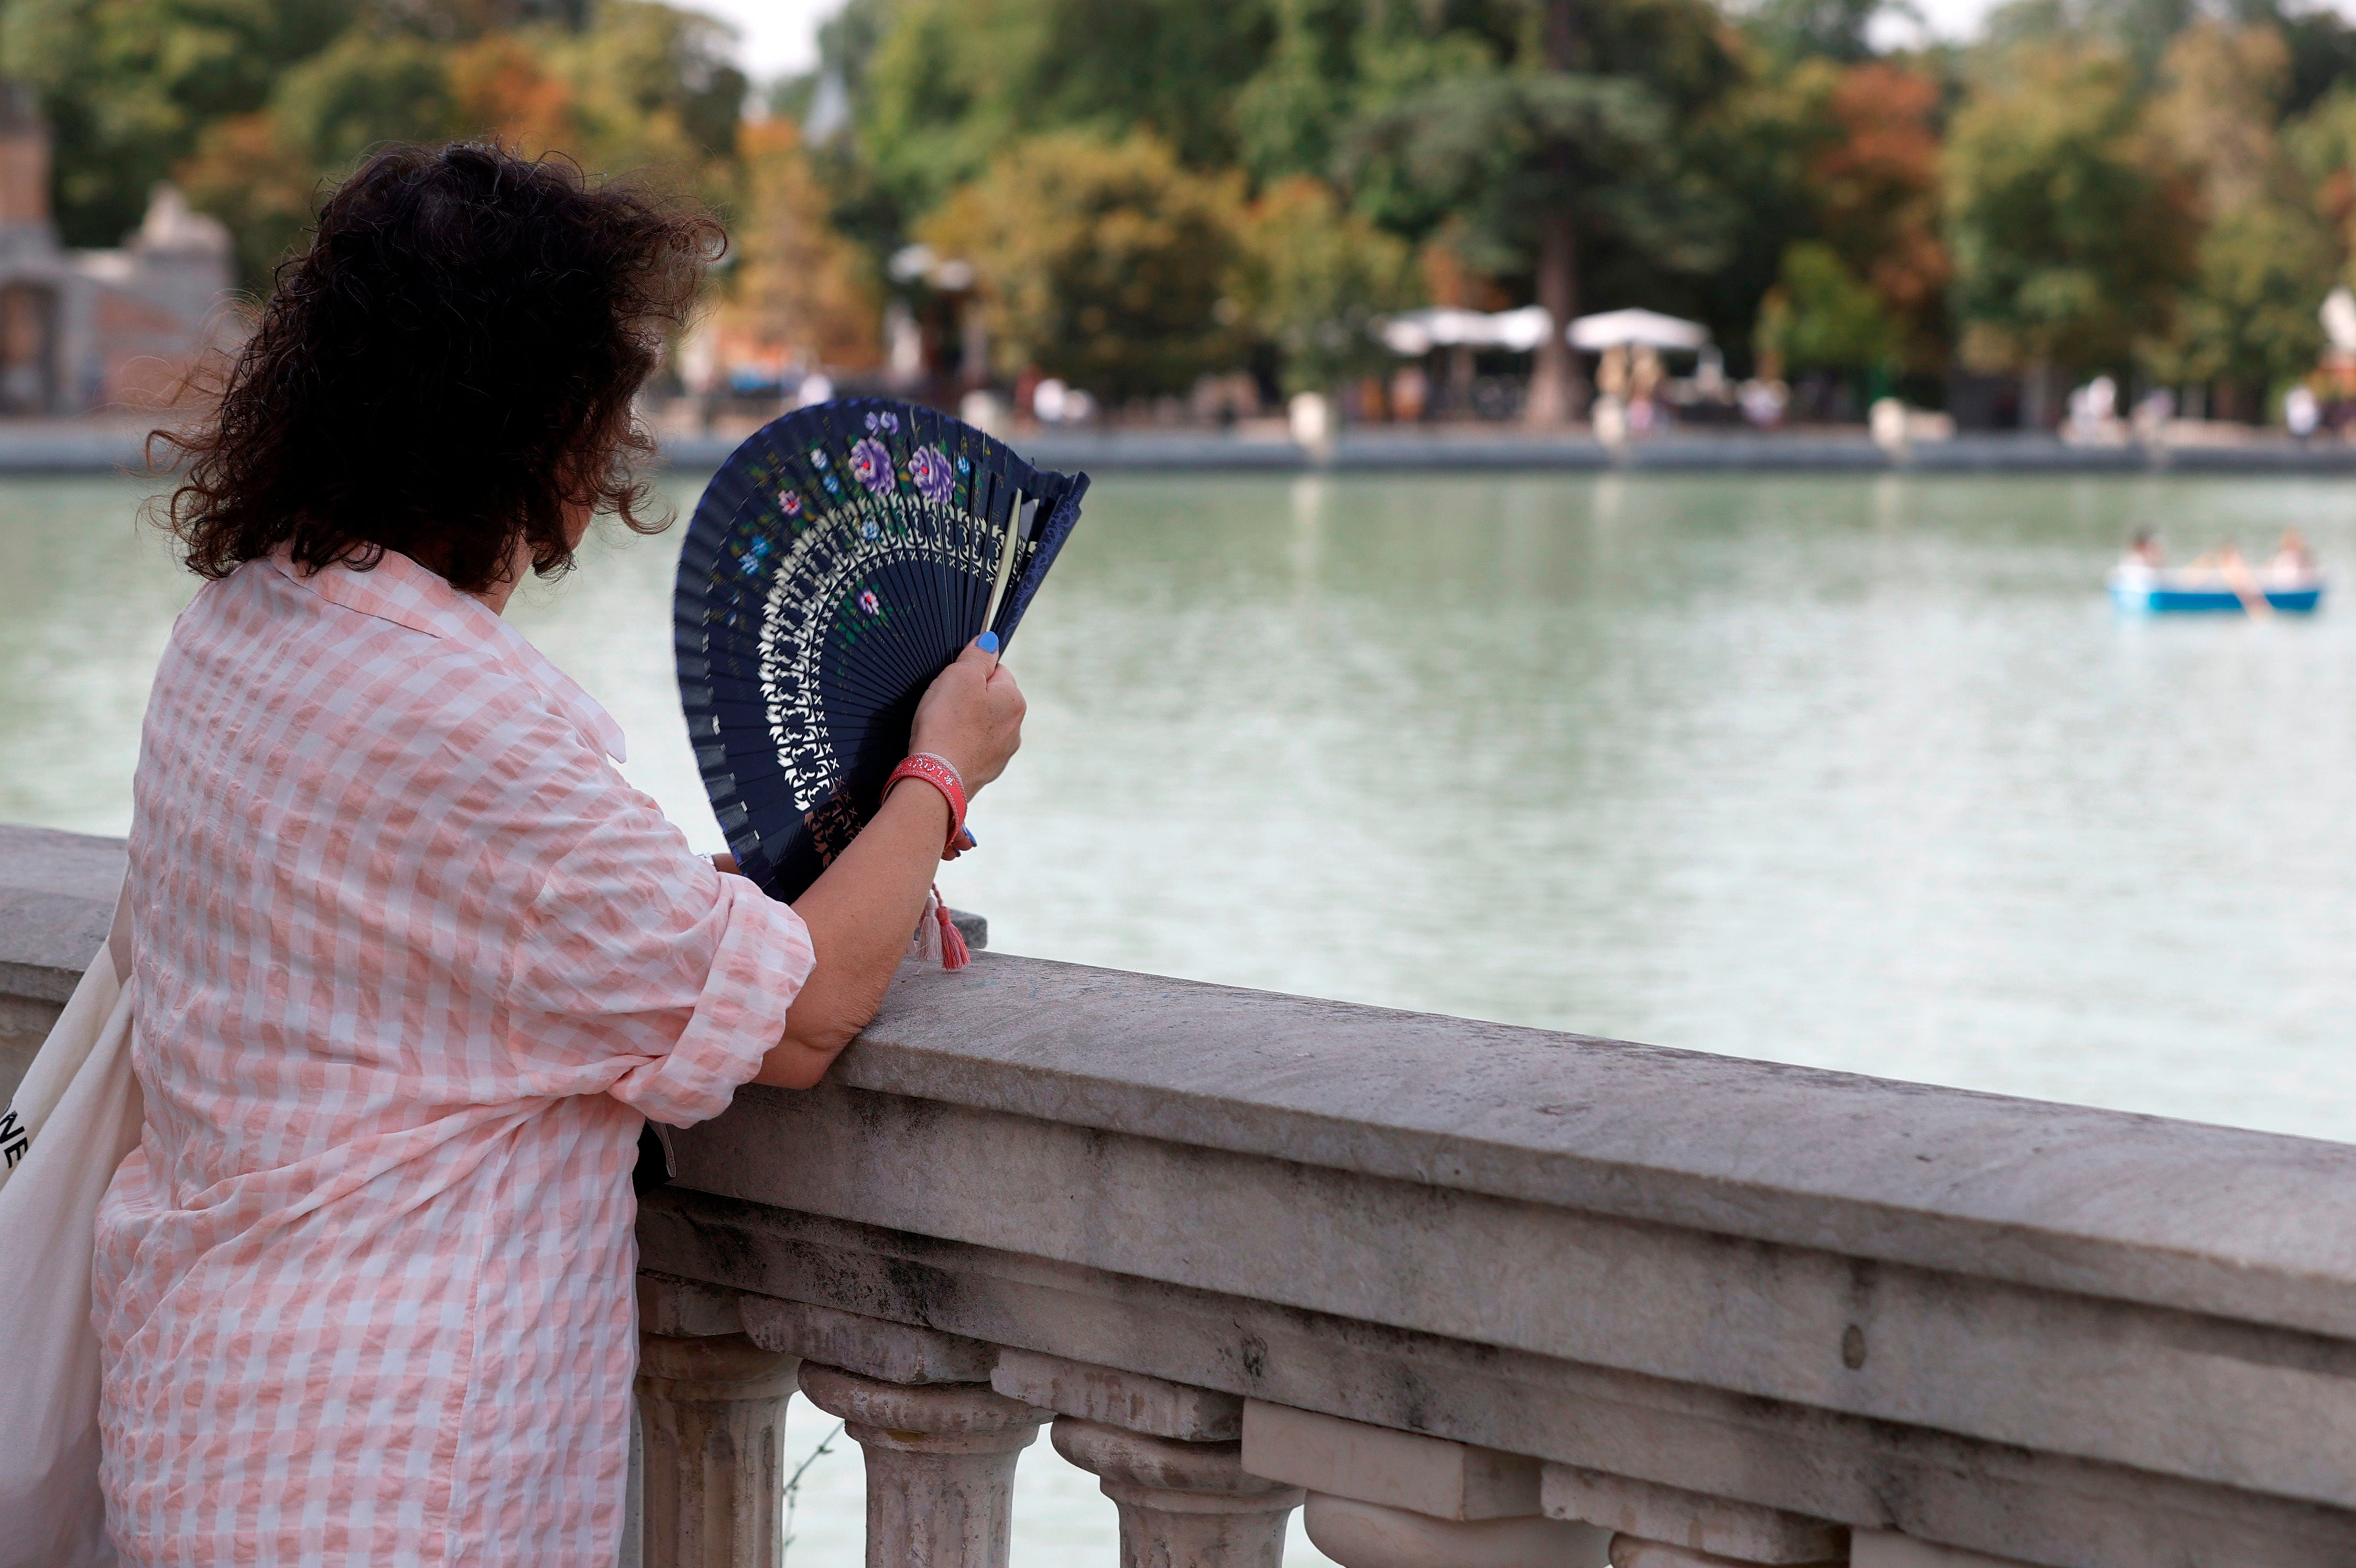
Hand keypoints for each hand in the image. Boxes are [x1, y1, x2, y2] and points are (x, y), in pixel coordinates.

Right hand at [910, 634, 1023, 792]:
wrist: (935, 778)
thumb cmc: (946, 724)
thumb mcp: (960, 676)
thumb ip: (977, 656)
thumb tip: (990, 642)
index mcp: (1014, 701)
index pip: (997, 671)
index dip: (971, 672)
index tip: (953, 683)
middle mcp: (1015, 728)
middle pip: (989, 699)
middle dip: (967, 699)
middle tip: (943, 706)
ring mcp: (1001, 754)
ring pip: (980, 725)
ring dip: (963, 722)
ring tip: (941, 728)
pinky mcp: (984, 772)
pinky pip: (971, 748)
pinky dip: (959, 744)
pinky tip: (944, 747)